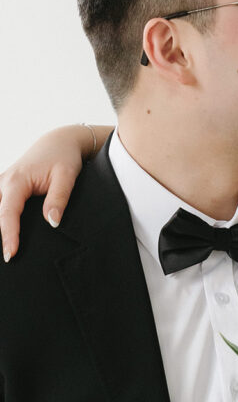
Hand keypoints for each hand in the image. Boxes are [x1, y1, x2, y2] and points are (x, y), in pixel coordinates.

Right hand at [0, 125, 89, 261]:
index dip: (8, 234)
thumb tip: (52, 222)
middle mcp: (4, 181)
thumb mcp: (67, 176)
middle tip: (5, 259)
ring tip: (2, 250)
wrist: (59, 142)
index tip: (10, 254)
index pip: (8, 212)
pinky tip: (3, 236)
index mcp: (17, 180)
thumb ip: (59, 199)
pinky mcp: (5, 187)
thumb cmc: (63, 157)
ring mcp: (2, 184)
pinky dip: (0, 219)